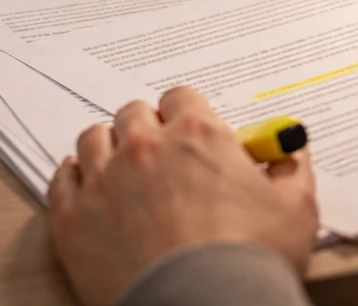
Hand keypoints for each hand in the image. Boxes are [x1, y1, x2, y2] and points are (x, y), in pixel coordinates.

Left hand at [48, 87, 317, 305]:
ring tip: (121, 171)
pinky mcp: (73, 218)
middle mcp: (146, 146)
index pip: (181, 98)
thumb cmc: (250, 259)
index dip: (187, 115)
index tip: (192, 134)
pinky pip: (61, 179)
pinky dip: (73, 178)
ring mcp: (104, 180)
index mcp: (198, 134)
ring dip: (108, 148)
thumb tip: (291, 151)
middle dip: (147, 128)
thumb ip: (292, 167)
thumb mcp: (296, 207)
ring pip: (93, 139)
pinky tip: (86, 187)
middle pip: (134, 114)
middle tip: (160, 155)